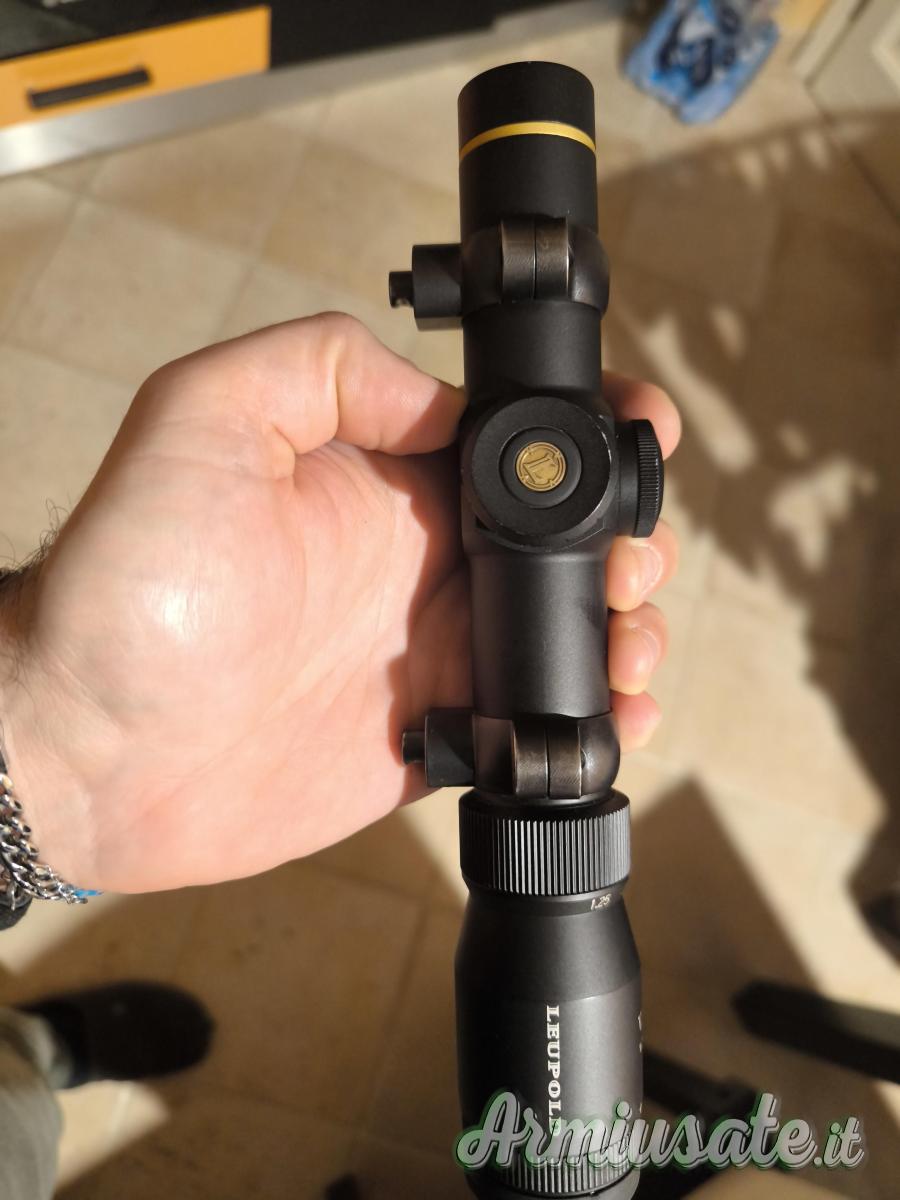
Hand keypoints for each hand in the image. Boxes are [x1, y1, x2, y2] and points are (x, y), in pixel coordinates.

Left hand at [0, 315, 678, 892]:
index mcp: (383, 481)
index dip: (589, 434)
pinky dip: (587, 719)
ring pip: (565, 631)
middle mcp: (418, 562)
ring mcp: (430, 652)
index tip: (642, 435)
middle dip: (625, 539)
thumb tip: (443, 399)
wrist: (88, 748)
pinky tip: (614, 714)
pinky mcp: (431, 738)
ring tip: (632, 643)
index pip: (513, 444)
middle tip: (630, 564)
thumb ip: (326, 367)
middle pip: (563, 538)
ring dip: (623, 630)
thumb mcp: (206, 415)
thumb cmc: (127, 586)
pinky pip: (533, 721)